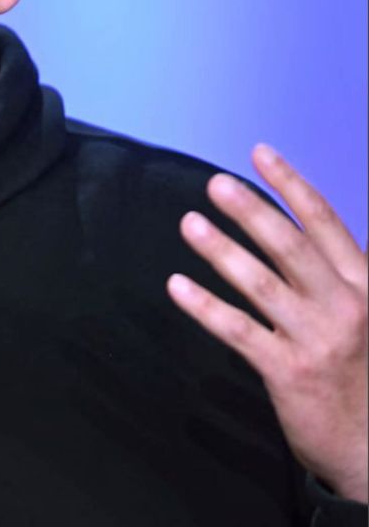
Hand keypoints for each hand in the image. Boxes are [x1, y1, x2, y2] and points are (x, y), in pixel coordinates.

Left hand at [167, 143, 366, 502]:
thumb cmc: (365, 373)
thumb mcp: (368, 313)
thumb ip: (340, 273)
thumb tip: (308, 228)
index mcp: (365, 283)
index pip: (324, 222)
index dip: (289, 184)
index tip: (258, 153)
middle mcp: (345, 305)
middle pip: (290, 246)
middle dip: (251, 211)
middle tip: (215, 185)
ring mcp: (316, 338)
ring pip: (260, 283)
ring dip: (221, 250)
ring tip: (190, 223)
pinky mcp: (288, 370)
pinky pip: (238, 330)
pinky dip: (204, 306)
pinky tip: (177, 285)